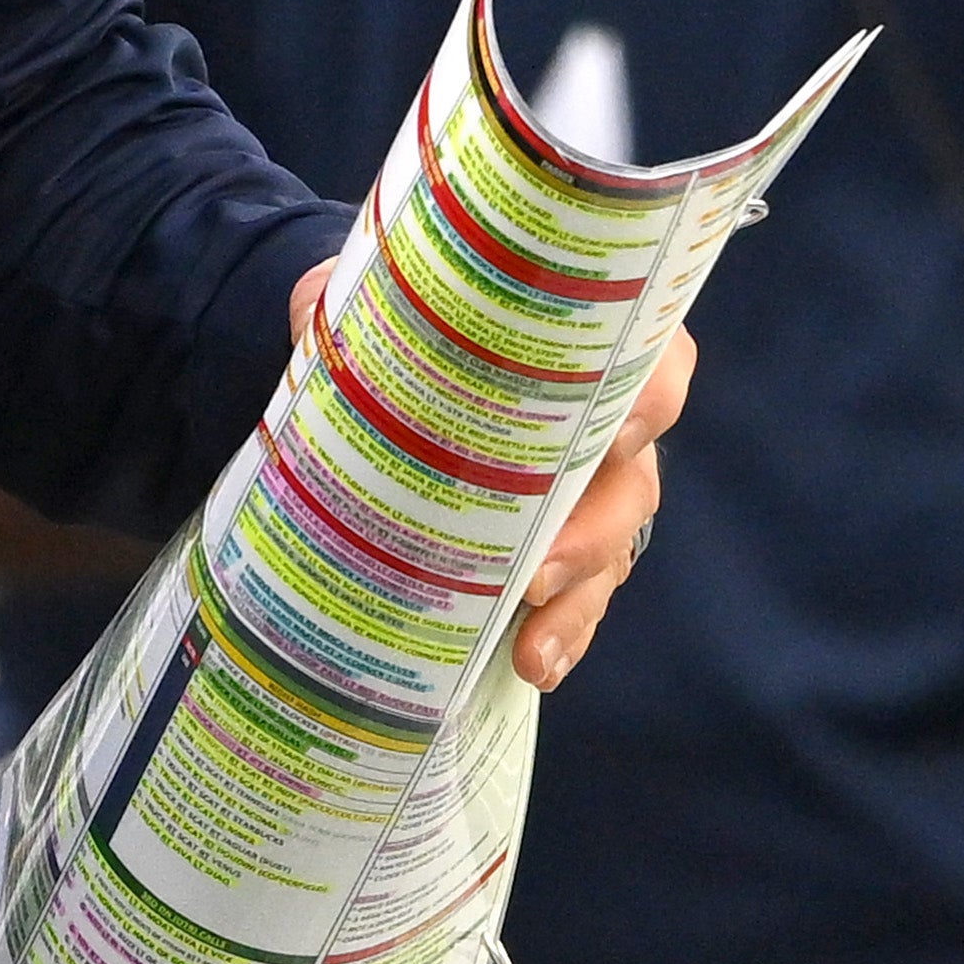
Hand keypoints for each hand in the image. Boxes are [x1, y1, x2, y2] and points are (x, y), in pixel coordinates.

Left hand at [289, 268, 693, 690]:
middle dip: (593, 534)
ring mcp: (586, 489)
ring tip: (532, 652)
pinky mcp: (557, 543)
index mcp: (577, 344)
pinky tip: (533, 665)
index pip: (649, 361)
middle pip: (632, 481)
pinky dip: (559, 632)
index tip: (615, 436)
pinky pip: (577, 594)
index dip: (646, 400)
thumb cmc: (401, 313)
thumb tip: (315, 326)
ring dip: (577, 605)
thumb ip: (359, 306)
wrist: (379, 348)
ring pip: (611, 550)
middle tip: (537, 575)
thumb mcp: (376, 297)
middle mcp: (601, 418)